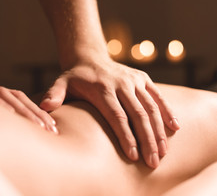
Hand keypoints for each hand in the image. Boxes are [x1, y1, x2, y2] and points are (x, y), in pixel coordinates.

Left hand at [40, 58, 179, 167]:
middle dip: (147, 139)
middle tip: (152, 162)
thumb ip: (54, 94)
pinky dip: (167, 112)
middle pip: (138, 114)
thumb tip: (45, 107)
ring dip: (159, 131)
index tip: (133, 156)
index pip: (117, 116)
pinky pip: (158, 96)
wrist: (89, 57)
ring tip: (162, 153)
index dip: (126, 136)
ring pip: (151, 107)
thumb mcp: (61, 82)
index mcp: (102, 88)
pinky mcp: (142, 78)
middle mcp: (121, 83)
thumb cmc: (75, 77)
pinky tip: (174, 128)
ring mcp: (134, 80)